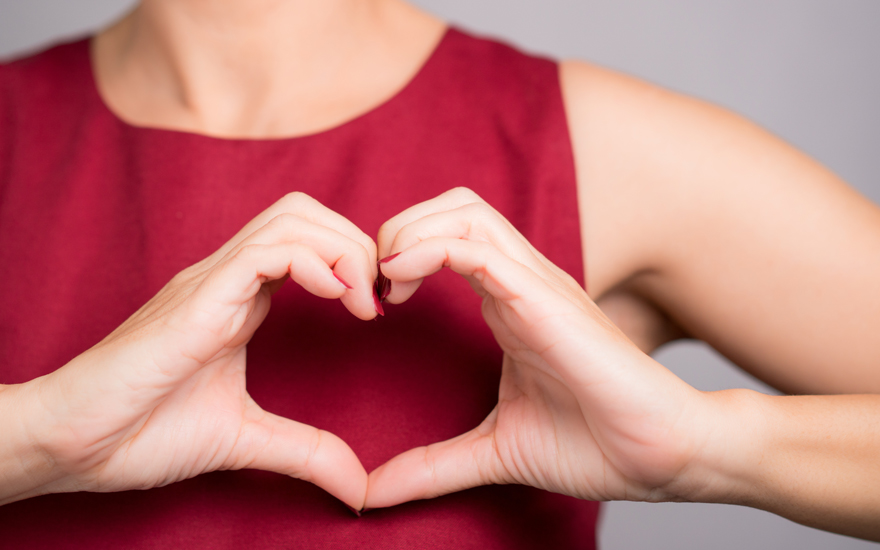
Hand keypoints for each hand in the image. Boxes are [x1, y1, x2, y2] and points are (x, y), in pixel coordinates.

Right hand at [12, 193, 377, 509]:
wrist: (72, 443)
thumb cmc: (142, 432)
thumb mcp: (245, 438)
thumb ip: (305, 451)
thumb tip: (358, 486)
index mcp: (241, 299)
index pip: (307, 242)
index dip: (352, 262)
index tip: (377, 310)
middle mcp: (228, 278)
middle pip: (305, 214)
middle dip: (356, 243)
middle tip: (378, 299)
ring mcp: (212, 281)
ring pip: (292, 218)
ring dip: (344, 249)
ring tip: (362, 302)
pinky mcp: (199, 297)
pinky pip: (266, 251)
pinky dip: (316, 262)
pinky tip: (336, 298)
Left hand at [366, 188, 714, 507]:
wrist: (663, 457)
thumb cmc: (595, 444)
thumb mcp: (493, 450)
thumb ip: (432, 465)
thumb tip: (372, 493)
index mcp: (509, 303)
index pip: (448, 238)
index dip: (401, 254)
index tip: (375, 306)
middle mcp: (521, 282)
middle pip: (453, 207)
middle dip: (400, 227)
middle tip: (376, 285)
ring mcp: (536, 285)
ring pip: (464, 212)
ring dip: (410, 232)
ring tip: (386, 282)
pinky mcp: (546, 300)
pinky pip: (479, 249)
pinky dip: (429, 251)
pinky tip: (399, 282)